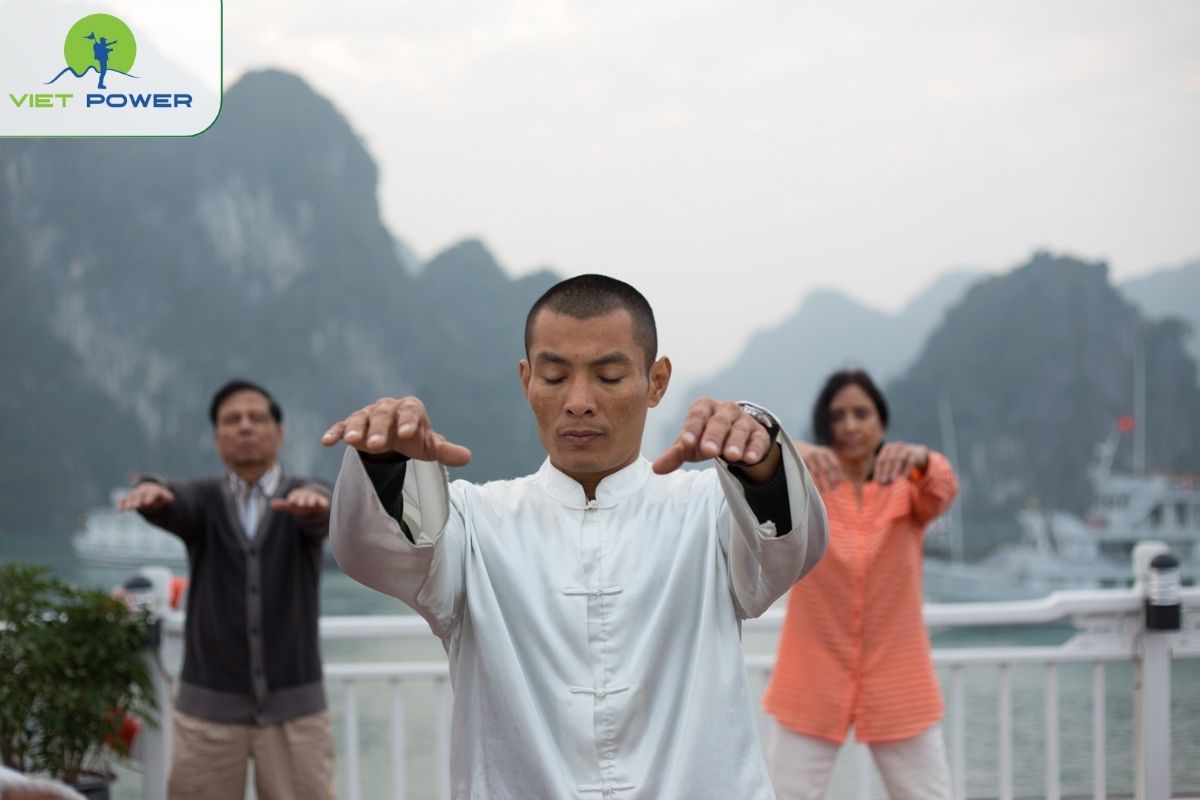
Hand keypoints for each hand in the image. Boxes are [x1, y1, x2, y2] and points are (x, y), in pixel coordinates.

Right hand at [117, 482, 174, 511]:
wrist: (150, 490)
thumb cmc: (159, 497)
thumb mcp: (166, 497)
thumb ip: (168, 498)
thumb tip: (170, 498)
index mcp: (153, 490)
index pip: (151, 493)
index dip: (149, 498)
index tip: (147, 503)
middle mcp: (142, 491)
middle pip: (139, 495)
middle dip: (137, 500)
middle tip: (135, 506)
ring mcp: (134, 494)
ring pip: (131, 497)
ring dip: (129, 503)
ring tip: (128, 509)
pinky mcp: (127, 498)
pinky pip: (122, 500)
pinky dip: (120, 505)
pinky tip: (120, 512)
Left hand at [270, 488, 329, 517]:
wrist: (314, 500)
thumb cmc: (300, 504)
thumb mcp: (292, 506)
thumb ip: (283, 505)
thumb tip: (271, 504)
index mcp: (297, 497)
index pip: (293, 498)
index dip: (292, 500)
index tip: (291, 502)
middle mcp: (305, 496)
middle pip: (303, 498)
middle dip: (301, 500)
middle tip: (300, 504)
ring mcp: (313, 498)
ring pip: (312, 499)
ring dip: (311, 501)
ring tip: (311, 503)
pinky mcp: (321, 502)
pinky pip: (322, 502)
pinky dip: (323, 502)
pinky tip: (324, 504)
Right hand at [321, 396, 471, 466]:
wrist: (392, 434)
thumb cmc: (413, 438)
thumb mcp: (429, 446)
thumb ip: (445, 451)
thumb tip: (467, 457)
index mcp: (410, 409)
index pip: (410, 412)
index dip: (408, 421)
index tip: (407, 434)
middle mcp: (387, 408)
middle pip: (383, 416)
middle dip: (380, 429)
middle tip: (378, 445)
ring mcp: (368, 415)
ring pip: (361, 419)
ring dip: (355, 429)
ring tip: (352, 442)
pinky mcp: (351, 425)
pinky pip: (341, 426)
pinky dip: (335, 432)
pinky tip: (327, 442)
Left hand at [652, 398, 777, 475]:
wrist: (735, 436)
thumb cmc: (706, 437)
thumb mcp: (690, 445)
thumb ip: (674, 454)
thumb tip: (656, 469)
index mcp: (704, 408)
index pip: (696, 416)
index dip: (691, 429)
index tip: (685, 443)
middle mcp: (725, 410)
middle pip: (719, 421)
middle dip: (713, 436)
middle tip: (708, 451)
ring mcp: (744, 420)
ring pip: (740, 429)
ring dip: (735, 443)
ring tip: (731, 456)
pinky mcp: (759, 433)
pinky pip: (758, 439)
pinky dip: (755, 449)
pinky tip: (750, 459)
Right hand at [797, 443, 843, 490]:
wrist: (797, 447)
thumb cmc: (814, 457)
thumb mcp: (824, 457)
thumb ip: (832, 467)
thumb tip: (843, 481)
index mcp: (828, 453)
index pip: (836, 465)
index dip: (839, 475)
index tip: (840, 485)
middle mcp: (821, 453)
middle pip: (828, 469)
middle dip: (831, 480)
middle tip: (833, 490)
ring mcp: (811, 456)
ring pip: (818, 472)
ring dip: (822, 483)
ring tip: (825, 492)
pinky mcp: (803, 460)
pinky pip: (809, 473)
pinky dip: (813, 481)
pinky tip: (815, 488)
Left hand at [873, 441, 928, 484]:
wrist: (918, 453)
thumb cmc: (901, 460)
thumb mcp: (892, 462)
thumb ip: (885, 470)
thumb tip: (878, 483)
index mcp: (887, 447)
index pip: (880, 460)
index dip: (878, 471)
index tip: (878, 481)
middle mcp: (896, 446)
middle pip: (889, 459)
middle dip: (885, 471)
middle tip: (884, 482)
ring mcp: (906, 448)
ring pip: (899, 459)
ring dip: (895, 470)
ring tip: (892, 480)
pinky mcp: (914, 453)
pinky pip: (910, 462)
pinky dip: (906, 470)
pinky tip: (904, 478)